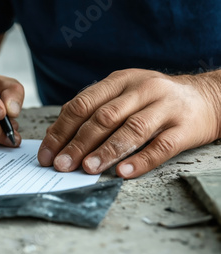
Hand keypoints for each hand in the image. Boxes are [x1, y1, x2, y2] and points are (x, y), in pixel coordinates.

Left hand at [37, 69, 220, 177]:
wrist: (206, 97)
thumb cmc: (152, 100)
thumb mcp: (122, 95)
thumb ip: (92, 110)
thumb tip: (55, 136)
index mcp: (119, 80)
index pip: (82, 104)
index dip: (62, 130)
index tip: (47, 153)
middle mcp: (142, 89)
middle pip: (104, 117)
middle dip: (78, 143)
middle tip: (62, 165)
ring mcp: (165, 107)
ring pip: (132, 129)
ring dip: (107, 151)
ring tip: (88, 168)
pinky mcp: (185, 127)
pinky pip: (162, 145)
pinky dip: (141, 159)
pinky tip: (124, 172)